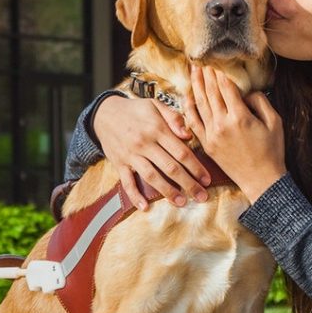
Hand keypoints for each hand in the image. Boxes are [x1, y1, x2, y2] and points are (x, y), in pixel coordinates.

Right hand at [93, 96, 210, 210]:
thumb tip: (188, 135)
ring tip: (182, 203)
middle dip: (188, 184)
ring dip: (168, 192)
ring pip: (152, 177)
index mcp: (157, 129)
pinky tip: (145, 207)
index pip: (181, 152)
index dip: (196, 167)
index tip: (207, 180)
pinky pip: (127, 182)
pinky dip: (135, 196)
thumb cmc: (136, 110)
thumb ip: (174, 118)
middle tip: (202, 197)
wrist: (105, 113)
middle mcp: (145, 143)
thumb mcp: (155, 105)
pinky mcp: (119, 164)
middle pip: (170, 168)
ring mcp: (131, 155)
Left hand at [185, 65, 286, 202]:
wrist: (261, 180)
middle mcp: (222, 124)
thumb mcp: (275, 122)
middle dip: (206, 75)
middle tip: (201, 61)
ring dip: (196, 85)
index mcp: (240, 117)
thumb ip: (260, 102)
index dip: (220, 73)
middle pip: (211, 93)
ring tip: (194, 71)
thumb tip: (246, 93)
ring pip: (200, 104)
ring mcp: (212, 134)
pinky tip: (187, 95)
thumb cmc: (271, 151)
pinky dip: (189, 107)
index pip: (226, 88)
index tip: (216, 62)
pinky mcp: (206, 144)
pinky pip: (193, 122)